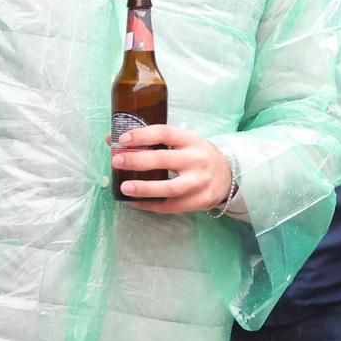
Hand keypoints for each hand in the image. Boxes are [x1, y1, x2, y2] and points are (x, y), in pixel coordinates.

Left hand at [111, 124, 233, 212]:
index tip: (123, 139)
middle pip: (164, 160)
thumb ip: (154, 142)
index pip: (166, 133)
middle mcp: (198, 160)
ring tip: (124, 187)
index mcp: (192, 141)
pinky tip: (135, 202)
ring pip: (169, 187)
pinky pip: (171, 206)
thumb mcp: (184, 143)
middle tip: (117, 161)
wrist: (228, 176)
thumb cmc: (197, 156)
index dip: (143, 135)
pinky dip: (150, 205)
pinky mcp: (199, 201)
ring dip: (144, 188)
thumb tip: (112, 140)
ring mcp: (200, 183)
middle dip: (137, 160)